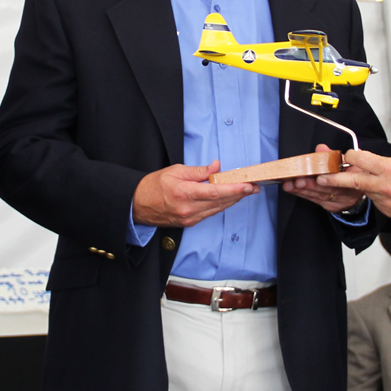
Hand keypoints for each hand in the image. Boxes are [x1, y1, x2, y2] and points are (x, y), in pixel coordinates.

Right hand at [132, 161, 254, 227]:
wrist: (137, 205)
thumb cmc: (153, 186)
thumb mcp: (175, 171)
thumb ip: (199, 171)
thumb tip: (216, 167)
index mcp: (184, 193)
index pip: (215, 192)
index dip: (234, 190)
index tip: (248, 185)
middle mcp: (188, 209)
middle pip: (220, 202)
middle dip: (239, 194)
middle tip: (253, 187)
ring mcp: (189, 218)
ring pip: (217, 209)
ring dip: (233, 200)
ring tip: (245, 191)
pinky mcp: (189, 222)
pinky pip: (210, 213)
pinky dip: (221, 205)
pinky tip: (229, 198)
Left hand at [283, 144, 364, 212]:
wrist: (358, 190)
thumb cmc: (350, 172)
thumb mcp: (347, 161)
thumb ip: (333, 155)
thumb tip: (321, 148)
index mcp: (355, 178)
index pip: (343, 178)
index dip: (330, 178)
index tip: (318, 175)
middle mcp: (348, 192)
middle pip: (329, 190)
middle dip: (312, 185)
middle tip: (298, 181)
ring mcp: (340, 201)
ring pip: (320, 196)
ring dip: (303, 190)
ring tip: (291, 185)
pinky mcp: (331, 206)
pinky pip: (316, 200)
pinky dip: (303, 194)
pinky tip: (293, 189)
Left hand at [316, 149, 390, 218]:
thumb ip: (377, 162)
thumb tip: (359, 161)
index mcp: (389, 169)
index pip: (360, 159)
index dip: (350, 156)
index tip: (346, 156)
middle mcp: (385, 185)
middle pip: (354, 180)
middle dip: (334, 179)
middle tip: (321, 178)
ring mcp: (384, 200)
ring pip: (362, 191)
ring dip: (357, 186)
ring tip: (364, 181)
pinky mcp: (385, 210)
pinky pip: (373, 201)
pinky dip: (372, 195)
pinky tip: (382, 192)